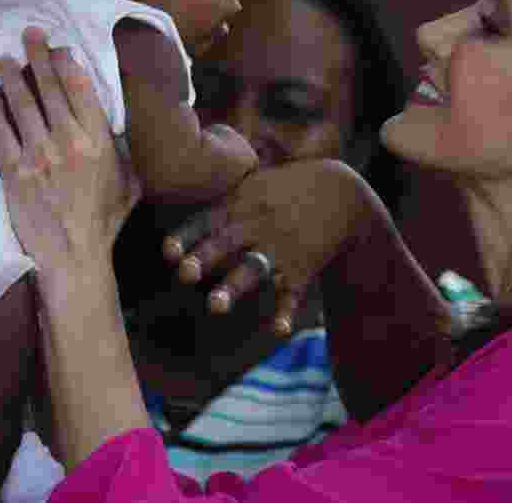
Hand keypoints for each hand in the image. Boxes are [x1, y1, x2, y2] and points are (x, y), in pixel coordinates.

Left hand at [0, 27, 141, 297]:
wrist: (74, 255)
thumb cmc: (105, 221)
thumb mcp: (128, 181)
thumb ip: (119, 149)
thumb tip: (111, 126)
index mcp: (98, 140)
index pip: (79, 87)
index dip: (66, 62)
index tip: (59, 48)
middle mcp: (67, 140)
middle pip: (48, 87)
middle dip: (38, 55)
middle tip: (29, 33)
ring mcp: (37, 154)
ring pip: (20, 103)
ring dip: (12, 77)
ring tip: (4, 59)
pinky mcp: (13, 171)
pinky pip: (0, 132)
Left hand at [162, 159, 376, 336]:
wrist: (343, 193)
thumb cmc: (288, 186)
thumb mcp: (254, 179)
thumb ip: (220, 194)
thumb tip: (180, 191)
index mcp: (240, 204)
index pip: (207, 221)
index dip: (187, 236)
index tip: (168, 251)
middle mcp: (257, 226)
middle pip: (226, 243)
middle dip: (206, 258)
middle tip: (185, 274)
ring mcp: (280, 248)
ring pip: (253, 269)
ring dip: (234, 287)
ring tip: (216, 306)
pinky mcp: (302, 267)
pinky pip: (291, 294)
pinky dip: (285, 313)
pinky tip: (277, 331)